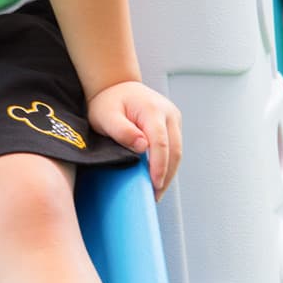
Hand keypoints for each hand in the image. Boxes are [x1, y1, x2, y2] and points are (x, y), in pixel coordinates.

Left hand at [87, 81, 182, 200]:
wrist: (115, 86)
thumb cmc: (107, 102)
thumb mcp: (106, 116)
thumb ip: (121, 131)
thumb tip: (142, 146)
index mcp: (152, 109)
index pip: (160, 143)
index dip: (159, 166)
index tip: (154, 185)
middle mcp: (168, 113)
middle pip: (174, 150)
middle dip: (166, 175)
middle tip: (155, 195)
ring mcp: (173, 118)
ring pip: (177, 151)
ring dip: (168, 172)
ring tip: (156, 191)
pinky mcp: (172, 125)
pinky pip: (173, 148)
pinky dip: (167, 164)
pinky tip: (158, 177)